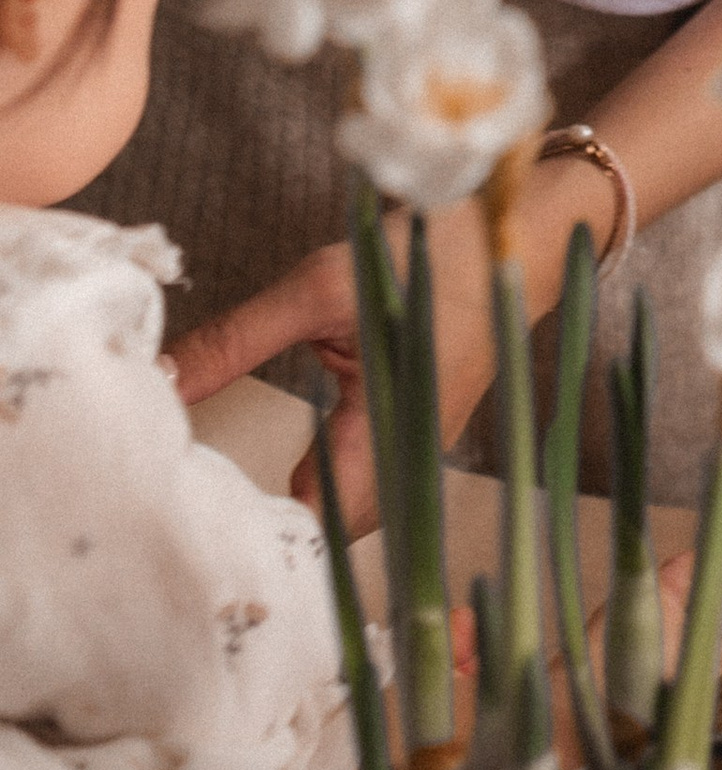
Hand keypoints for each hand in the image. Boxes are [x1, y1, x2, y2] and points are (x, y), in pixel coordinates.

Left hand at [166, 215, 496, 536]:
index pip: (318, 524)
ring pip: (351, 510)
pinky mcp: (417, 429)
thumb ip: (235, 341)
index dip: (260, 535)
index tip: (198, 521)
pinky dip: (324, 484)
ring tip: (232, 503)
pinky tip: (290, 472)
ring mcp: (419, 447)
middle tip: (202, 516)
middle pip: (334, 530)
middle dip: (272, 531)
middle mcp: (411, 456)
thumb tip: (156, 378)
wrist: (517, 235)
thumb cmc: (428, 256)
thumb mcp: (317, 288)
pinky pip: (367, 481)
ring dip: (298, 511)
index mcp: (393, 433)